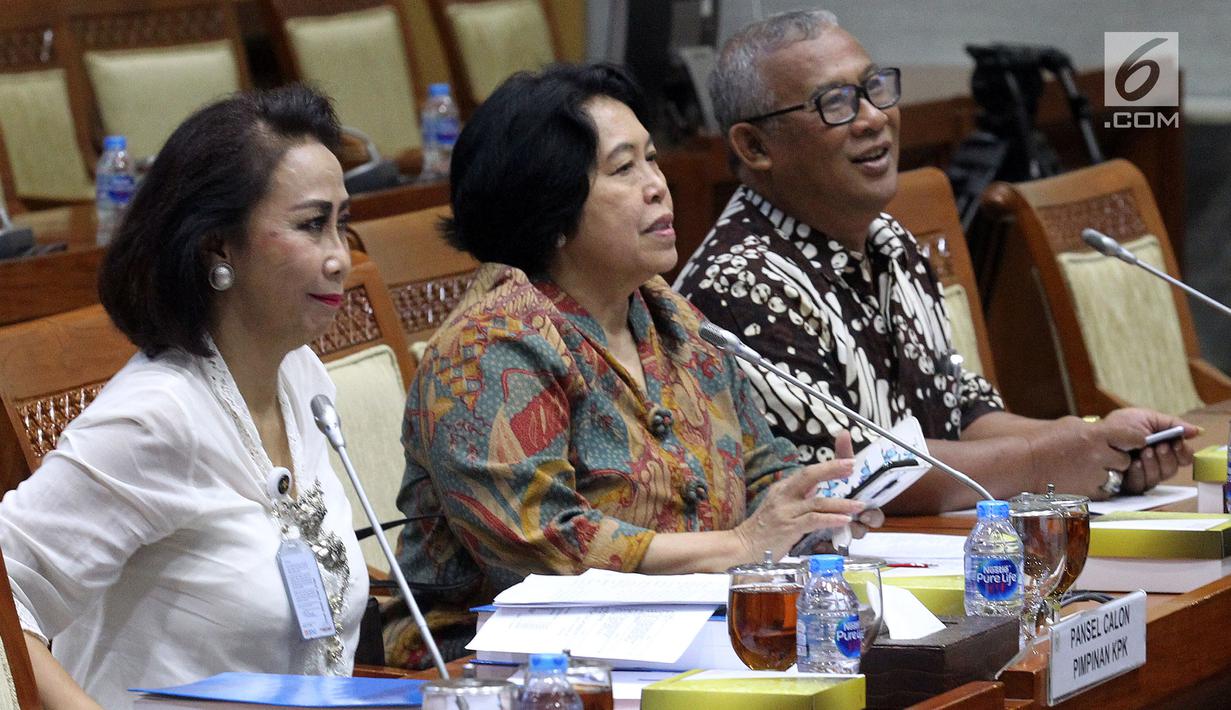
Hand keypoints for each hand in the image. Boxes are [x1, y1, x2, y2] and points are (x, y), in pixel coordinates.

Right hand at [735, 432, 863, 559]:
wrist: (742, 546)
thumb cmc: (764, 529)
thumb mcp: (781, 507)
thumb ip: (799, 498)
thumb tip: (818, 488)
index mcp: (783, 488)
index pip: (808, 472)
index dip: (828, 465)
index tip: (847, 461)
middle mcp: (783, 495)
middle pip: (809, 476)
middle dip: (832, 469)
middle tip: (852, 466)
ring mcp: (785, 511)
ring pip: (816, 502)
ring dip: (840, 503)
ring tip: (859, 505)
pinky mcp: (788, 528)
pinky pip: (813, 520)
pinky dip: (830, 519)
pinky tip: (844, 520)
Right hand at [1025, 416, 1129, 500]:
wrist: (1025, 463)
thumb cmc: (1044, 442)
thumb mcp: (1072, 425)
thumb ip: (1096, 430)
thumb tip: (1112, 434)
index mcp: (1095, 435)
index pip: (1134, 438)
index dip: (1134, 440)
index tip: (1131, 442)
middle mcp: (1098, 455)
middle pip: (1125, 460)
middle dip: (1115, 459)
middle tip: (1099, 457)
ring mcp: (1094, 475)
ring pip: (1115, 476)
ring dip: (1106, 473)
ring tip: (1086, 469)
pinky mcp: (1088, 492)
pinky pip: (1105, 490)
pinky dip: (1098, 486)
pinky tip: (1083, 479)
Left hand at [1101, 408, 1196, 494]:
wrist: (1097, 433)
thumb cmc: (1122, 425)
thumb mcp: (1147, 418)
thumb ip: (1172, 424)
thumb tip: (1198, 431)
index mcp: (1164, 448)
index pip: (1184, 458)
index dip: (1183, 452)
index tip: (1175, 443)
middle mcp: (1156, 464)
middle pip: (1172, 469)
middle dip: (1166, 457)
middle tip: (1158, 446)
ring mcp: (1143, 475)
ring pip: (1159, 477)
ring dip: (1153, 464)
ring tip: (1144, 451)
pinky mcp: (1129, 484)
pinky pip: (1141, 485)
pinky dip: (1140, 473)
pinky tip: (1135, 463)